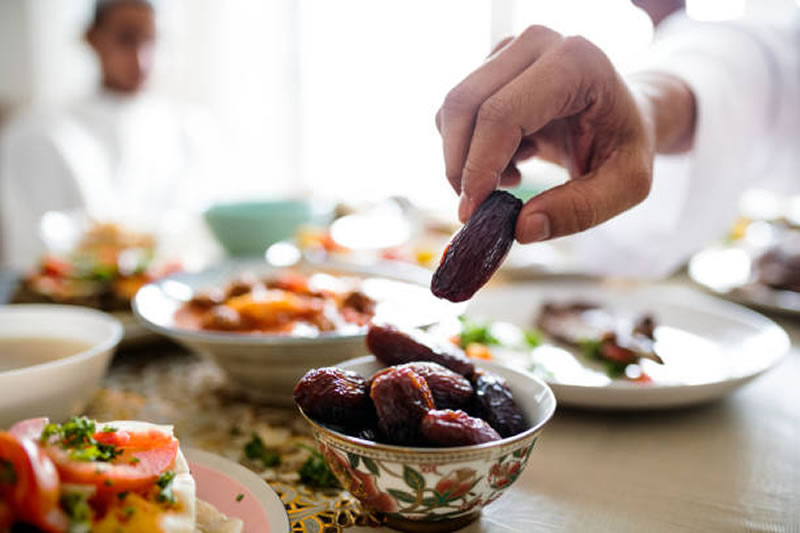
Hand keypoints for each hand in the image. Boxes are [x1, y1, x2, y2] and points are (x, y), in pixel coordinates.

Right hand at [436, 26, 660, 242]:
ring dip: (466, 158)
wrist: (626, 115)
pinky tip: (511, 159)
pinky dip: (470, 148)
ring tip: (512, 177)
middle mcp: (538, 43)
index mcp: (576, 63)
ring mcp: (511, 48)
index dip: (479, 166)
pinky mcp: (493, 63)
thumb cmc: (626, 145)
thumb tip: (521, 228)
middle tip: (478, 207)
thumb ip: (580, 210)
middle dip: (460, 166)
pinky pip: (456, 112)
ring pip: (453, 110)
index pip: (502, 113)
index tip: (473, 212)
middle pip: (465, 106)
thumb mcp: (626, 186)